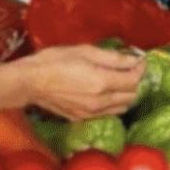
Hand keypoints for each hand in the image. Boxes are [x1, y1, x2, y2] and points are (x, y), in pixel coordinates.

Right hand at [22, 46, 144, 119]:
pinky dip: (112, 104)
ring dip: (125, 95)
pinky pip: (106, 113)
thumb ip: (113, 58)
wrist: (29, 81)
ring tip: (119, 81)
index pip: (134, 80)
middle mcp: (100, 102)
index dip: (140, 69)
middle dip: (135, 82)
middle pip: (131, 96)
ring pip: (121, 108)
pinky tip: (104, 92)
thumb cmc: (55, 60)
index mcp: (102, 82)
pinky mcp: (81, 118)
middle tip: (130, 69)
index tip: (139, 60)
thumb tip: (135, 59)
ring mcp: (91, 113)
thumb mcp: (85, 51)